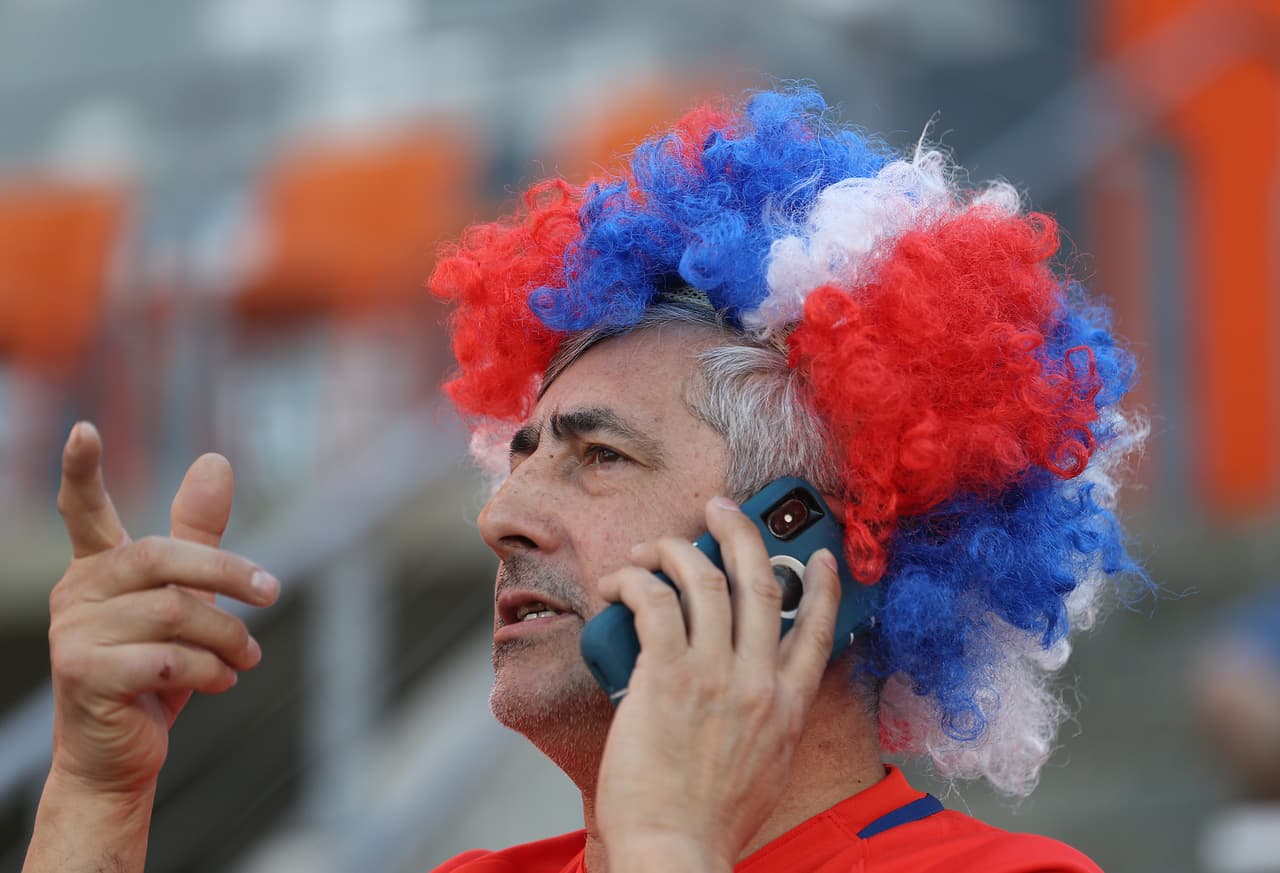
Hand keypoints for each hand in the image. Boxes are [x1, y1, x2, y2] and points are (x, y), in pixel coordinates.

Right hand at [46, 422, 277, 794]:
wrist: (120, 754)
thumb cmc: (155, 669)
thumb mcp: (184, 598)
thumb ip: (198, 535)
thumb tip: (216, 460)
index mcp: (98, 568)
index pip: (82, 511)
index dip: (80, 471)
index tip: (82, 428)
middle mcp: (77, 594)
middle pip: (161, 558)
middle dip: (225, 573)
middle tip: (272, 592)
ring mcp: (74, 635)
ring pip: (174, 613)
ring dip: (227, 636)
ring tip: (246, 657)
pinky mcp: (85, 676)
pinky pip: (168, 659)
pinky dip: (208, 670)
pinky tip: (220, 680)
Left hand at [593, 496, 840, 871]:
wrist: (677, 851)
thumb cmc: (710, 823)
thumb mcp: (765, 769)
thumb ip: (766, 723)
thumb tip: (749, 695)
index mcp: (788, 707)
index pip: (818, 629)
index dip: (822, 584)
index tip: (822, 556)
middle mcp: (759, 682)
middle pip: (761, 582)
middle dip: (741, 532)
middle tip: (721, 508)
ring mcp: (715, 676)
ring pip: (704, 580)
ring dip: (674, 550)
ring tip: (652, 548)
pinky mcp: (666, 677)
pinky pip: (654, 604)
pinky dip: (635, 582)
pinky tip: (620, 583)